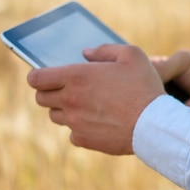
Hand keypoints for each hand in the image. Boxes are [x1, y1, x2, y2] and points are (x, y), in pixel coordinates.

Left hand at [27, 44, 164, 154]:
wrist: (154, 125)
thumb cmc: (144, 87)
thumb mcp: (131, 55)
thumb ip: (105, 50)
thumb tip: (86, 53)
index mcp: (76, 76)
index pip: (36, 78)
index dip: (37, 76)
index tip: (44, 76)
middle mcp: (70, 100)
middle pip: (41, 98)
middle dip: (49, 92)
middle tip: (66, 89)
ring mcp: (75, 122)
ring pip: (56, 116)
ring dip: (64, 110)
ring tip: (85, 105)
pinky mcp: (84, 140)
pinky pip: (72, 133)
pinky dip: (80, 128)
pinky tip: (97, 122)